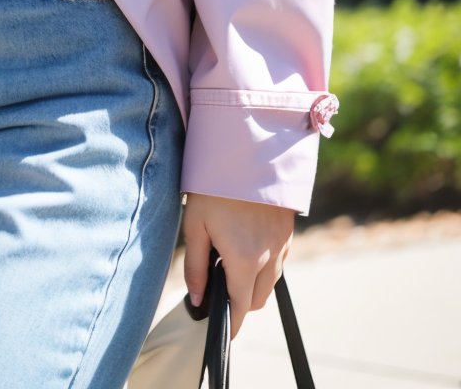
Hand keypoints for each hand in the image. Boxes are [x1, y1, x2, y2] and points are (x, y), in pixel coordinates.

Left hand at [182, 192, 295, 338]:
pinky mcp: (288, 228)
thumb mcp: (195, 225)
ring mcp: (282, 242)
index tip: (225, 334)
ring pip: (271, 280)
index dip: (233, 324)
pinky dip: (266, 264)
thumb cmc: (213, 186)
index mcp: (244, 259)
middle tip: (220, 292)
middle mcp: (268, 255)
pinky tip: (247, 245)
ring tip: (231, 265)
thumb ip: (195, 267)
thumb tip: (197, 301)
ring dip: (255, 284)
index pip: (241, 306)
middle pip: (258, 298)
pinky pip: (279, 259)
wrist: (246, 149)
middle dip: (242, 303)